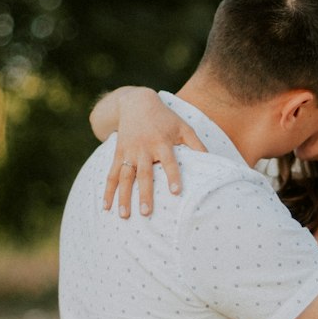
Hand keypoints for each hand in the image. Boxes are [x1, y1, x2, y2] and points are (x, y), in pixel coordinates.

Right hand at [94, 88, 205, 216]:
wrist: (136, 103)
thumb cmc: (165, 118)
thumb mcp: (183, 127)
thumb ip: (197, 144)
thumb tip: (211, 161)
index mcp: (162, 142)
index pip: (169, 162)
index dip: (173, 176)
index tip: (176, 192)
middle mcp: (144, 149)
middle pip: (144, 174)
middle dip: (144, 194)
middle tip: (146, 212)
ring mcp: (129, 152)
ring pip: (125, 177)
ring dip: (123, 197)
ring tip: (125, 216)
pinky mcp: (118, 154)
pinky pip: (111, 174)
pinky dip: (108, 191)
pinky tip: (106, 207)